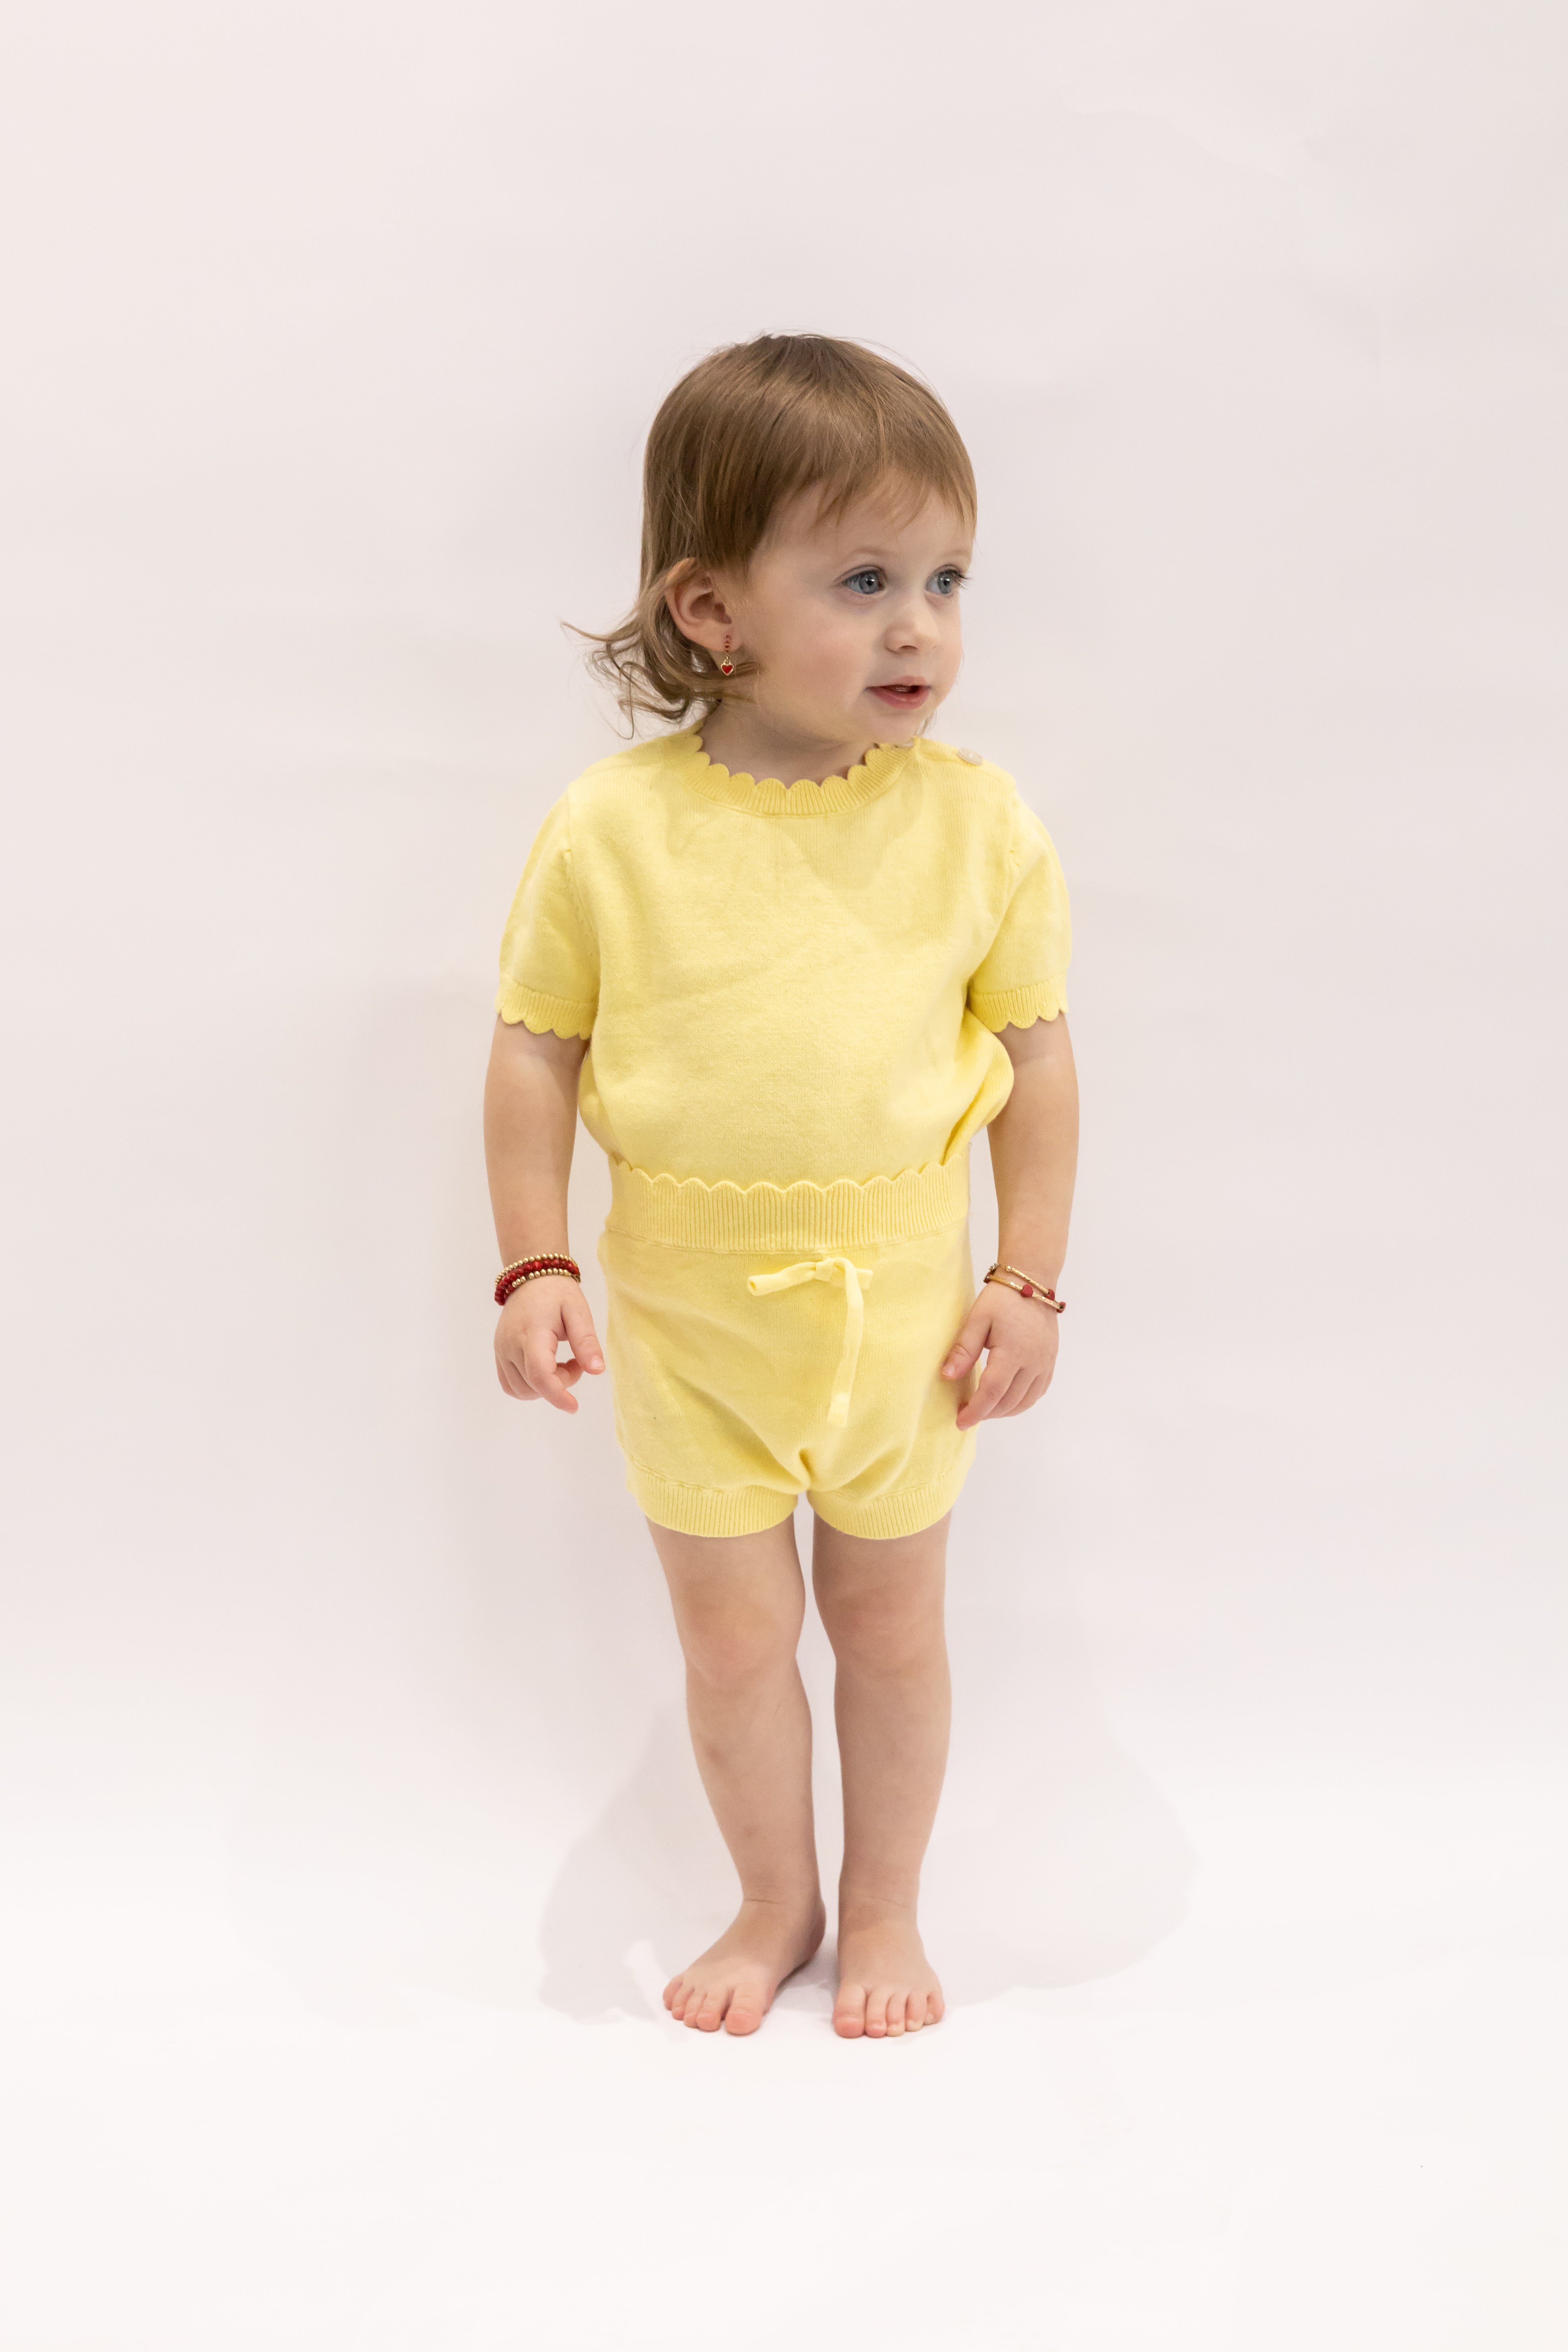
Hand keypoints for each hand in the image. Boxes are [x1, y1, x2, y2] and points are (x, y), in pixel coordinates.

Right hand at [494, 1275, 604, 1412]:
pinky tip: (546, 1368)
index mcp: (533, 1332)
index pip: (539, 1374)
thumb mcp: (578, 1312)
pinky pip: (511, 1384)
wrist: (531, 1277)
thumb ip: (586, 1342)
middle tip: (576, 1361)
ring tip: (561, 1363)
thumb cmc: (558, 1293)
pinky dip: (530, 1386)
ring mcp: (501, 1351)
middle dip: (560, 1383)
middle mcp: (510, 1345)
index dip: (557, 1395)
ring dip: (545, 1386)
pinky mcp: (499, 1354)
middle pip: (533, 1385)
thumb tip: (597, 1370)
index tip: (574, 1407)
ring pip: (521, 1389)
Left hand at [941, 1282, 1059, 1429]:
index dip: (975, 1411)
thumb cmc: (1002, 1299)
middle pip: (1008, 1401)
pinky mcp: (1050, 1361)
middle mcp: (1033, 1362)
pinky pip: (1038, 1392)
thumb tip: (947, 1376)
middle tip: (967, 1414)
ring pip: (1025, 1401)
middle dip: (986, 1413)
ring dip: (1004, 1411)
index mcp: (1013, 1352)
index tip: (960, 1422)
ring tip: (985, 1410)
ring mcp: (1045, 1363)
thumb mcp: (977, 1319)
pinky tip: (1007, 1401)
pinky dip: (1021, 1402)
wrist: (1032, 1282)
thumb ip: (963, 1349)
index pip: (992, 1392)